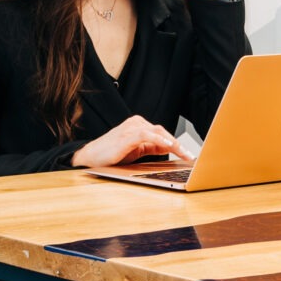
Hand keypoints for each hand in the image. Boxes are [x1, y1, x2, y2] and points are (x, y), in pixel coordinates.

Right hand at [72, 115, 188, 168]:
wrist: (90, 157)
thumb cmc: (111, 155)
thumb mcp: (136, 151)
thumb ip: (151, 147)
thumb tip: (169, 149)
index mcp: (138, 126)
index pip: (162, 133)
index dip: (176, 144)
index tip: (188, 154)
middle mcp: (136, 123)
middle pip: (163, 131)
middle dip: (178, 144)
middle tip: (190, 156)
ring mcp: (132, 127)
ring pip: (158, 132)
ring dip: (174, 143)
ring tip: (184, 153)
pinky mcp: (128, 135)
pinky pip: (148, 135)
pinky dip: (161, 141)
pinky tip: (170, 148)